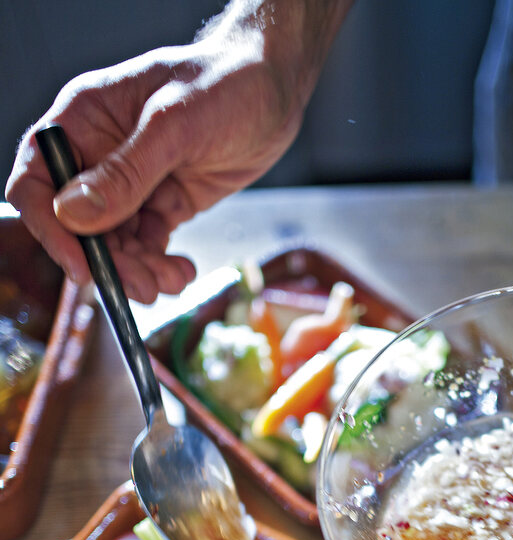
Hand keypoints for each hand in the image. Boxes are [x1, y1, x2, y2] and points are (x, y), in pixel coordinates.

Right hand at [4, 0, 350, 302]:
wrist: (276, 87)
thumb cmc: (227, 81)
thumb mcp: (175, 124)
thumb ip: (126, 171)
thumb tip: (74, 213)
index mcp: (84, 119)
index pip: (38, 181)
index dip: (50, 228)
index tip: (81, 266)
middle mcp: (99, 154)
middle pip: (79, 225)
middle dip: (107, 261)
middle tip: (140, 287)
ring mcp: (131, 182)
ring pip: (115, 244)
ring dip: (137, 271)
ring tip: (170, 280)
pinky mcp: (162, 202)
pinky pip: (148, 246)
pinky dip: (160, 266)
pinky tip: (182, 271)